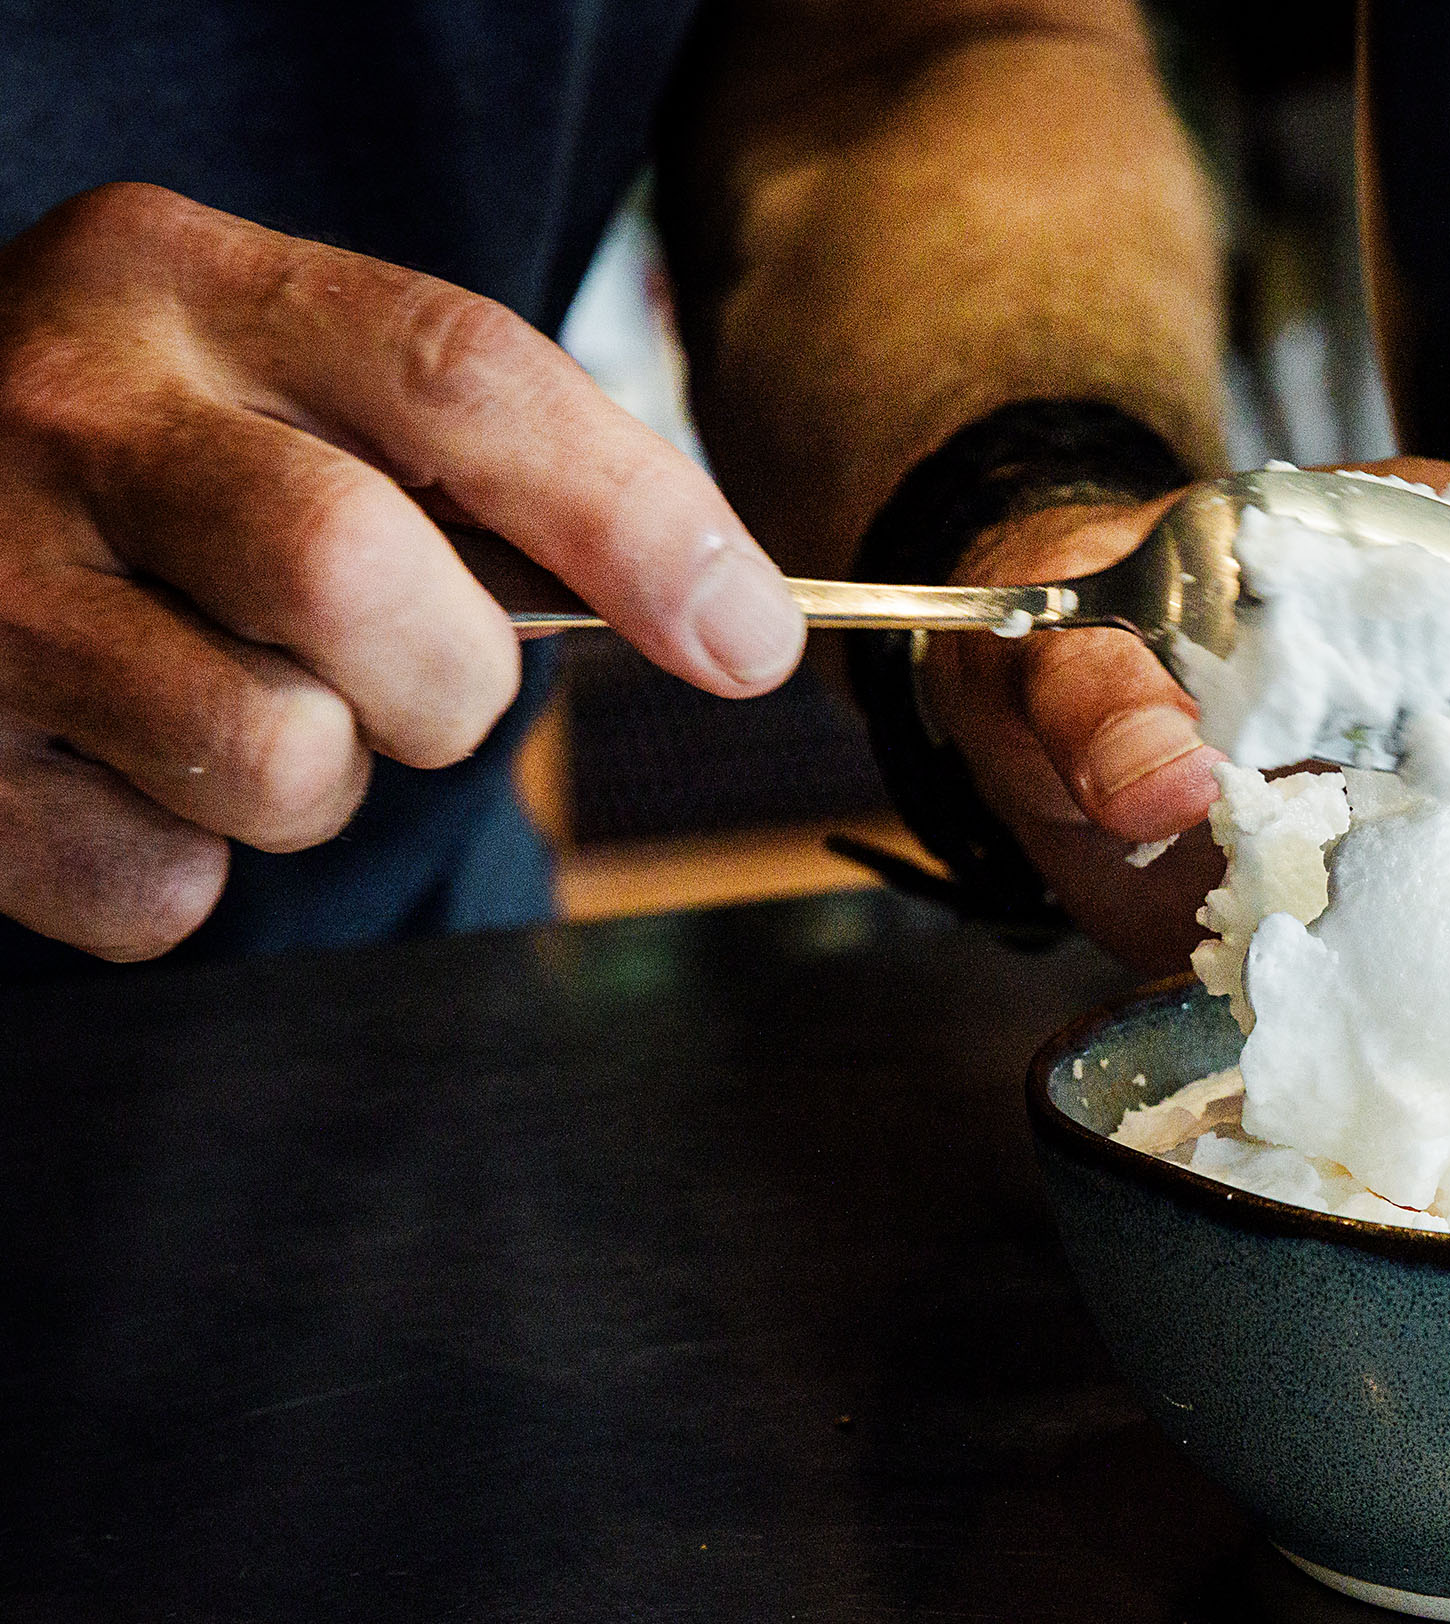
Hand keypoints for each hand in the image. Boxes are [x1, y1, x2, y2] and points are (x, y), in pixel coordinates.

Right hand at [0, 184, 807, 958]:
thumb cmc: (160, 459)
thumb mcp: (283, 379)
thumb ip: (480, 458)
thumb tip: (727, 617)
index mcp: (180, 280)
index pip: (462, 377)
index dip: (636, 520)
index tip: (751, 638)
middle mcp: (61, 409)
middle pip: (355, 575)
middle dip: (449, 676)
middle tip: (421, 679)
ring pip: (278, 759)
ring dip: (322, 780)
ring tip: (246, 702)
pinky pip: (166, 889)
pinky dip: (193, 866)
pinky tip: (136, 768)